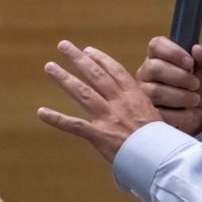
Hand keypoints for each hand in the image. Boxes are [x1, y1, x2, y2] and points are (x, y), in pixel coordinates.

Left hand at [39, 40, 162, 161]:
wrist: (159, 155)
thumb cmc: (158, 138)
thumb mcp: (153, 113)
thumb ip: (139, 104)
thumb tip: (133, 99)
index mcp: (134, 95)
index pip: (114, 70)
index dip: (100, 58)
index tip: (88, 50)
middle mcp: (119, 102)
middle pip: (95, 75)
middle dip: (78, 59)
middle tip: (64, 45)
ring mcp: (108, 116)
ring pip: (82, 92)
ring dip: (64, 78)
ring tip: (50, 67)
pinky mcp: (99, 134)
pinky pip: (74, 125)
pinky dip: (56, 118)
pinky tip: (42, 112)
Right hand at [136, 36, 201, 135]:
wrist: (199, 110)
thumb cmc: (198, 83)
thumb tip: (197, 49)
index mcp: (158, 54)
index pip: (156, 45)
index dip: (173, 52)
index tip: (190, 62)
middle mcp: (146, 71)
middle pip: (154, 68)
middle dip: (180, 77)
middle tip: (196, 84)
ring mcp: (143, 91)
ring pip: (155, 92)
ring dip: (180, 96)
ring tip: (195, 99)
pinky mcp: (147, 111)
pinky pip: (158, 112)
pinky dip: (179, 114)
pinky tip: (189, 113)